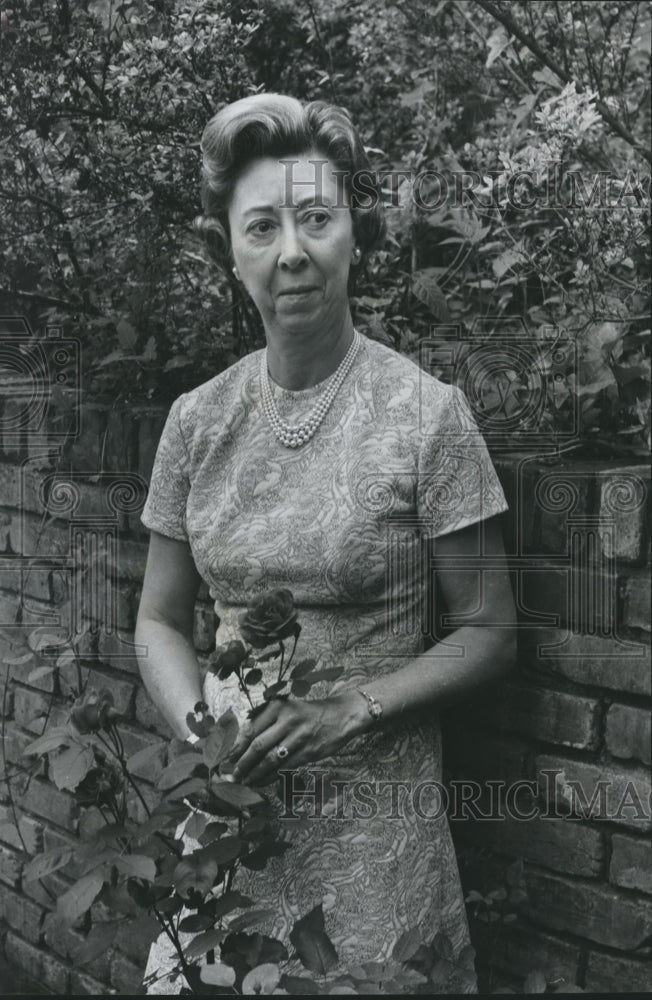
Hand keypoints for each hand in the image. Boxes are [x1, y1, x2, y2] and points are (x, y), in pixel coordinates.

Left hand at [230, 693, 367, 785]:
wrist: (340, 716)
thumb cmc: (307, 714)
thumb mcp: (286, 709)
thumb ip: (265, 721)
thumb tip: (239, 742)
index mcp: (278, 707)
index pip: (251, 729)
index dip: (236, 746)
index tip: (225, 758)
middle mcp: (287, 720)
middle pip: (258, 745)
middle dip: (241, 763)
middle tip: (231, 775)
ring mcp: (299, 736)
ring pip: (270, 759)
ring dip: (254, 773)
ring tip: (244, 781)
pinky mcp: (309, 751)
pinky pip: (285, 767)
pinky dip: (270, 776)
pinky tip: (261, 781)